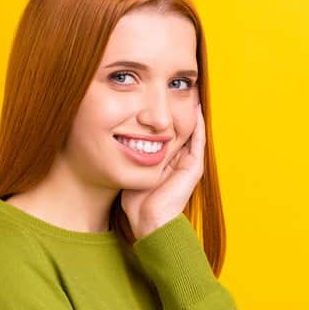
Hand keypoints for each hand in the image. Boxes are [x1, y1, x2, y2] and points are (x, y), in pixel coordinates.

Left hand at [121, 102, 205, 237]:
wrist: (149, 221)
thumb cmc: (136, 202)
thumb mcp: (130, 171)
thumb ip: (127, 156)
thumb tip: (110, 138)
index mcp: (166, 162)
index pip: (166, 133)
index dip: (162, 117)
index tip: (156, 97)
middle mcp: (179, 160)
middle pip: (179, 128)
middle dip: (176, 110)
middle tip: (174, 88)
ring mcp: (189, 163)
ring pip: (190, 131)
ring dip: (189, 112)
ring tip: (189, 90)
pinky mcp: (194, 167)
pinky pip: (198, 140)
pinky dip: (198, 123)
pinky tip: (196, 106)